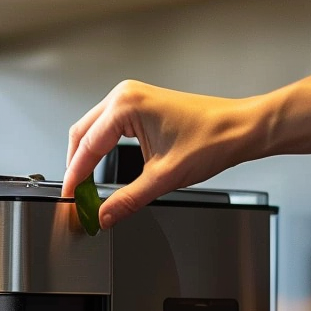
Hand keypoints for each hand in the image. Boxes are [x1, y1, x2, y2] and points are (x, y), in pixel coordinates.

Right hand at [61, 80, 265, 229]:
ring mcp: (133, 97)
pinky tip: (102, 166)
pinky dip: (101, 147)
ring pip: (93, 129)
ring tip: (86, 185)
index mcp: (125, 105)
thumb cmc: (212, 139)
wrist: (240, 128)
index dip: (75, 177)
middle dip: (76, 166)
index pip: (87, 146)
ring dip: (86, 156)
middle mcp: (125, 95)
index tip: (70, 198)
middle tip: (75, 196)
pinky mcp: (142, 105)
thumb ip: (127, 200)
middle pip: (82, 134)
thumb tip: (104, 216)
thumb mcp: (164, 178)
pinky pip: (108, 126)